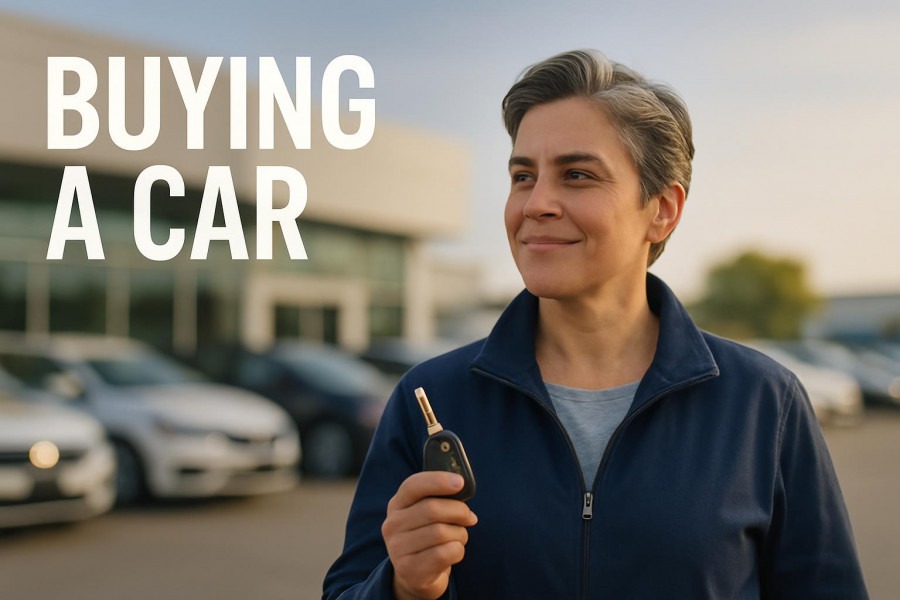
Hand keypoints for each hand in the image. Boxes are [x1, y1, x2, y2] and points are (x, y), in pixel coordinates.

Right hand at [382, 471, 477, 599]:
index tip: (460, 483)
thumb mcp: (425, 515)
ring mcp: (398, 549)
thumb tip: (460, 488)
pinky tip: (454, 553)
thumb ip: (438, 499)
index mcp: (396, 505)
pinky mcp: (409, 570)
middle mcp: (392, 525)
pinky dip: (458, 550)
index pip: (413, 485)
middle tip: (469, 518)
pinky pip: (445, 553)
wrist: (415, 577)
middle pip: (432, 509)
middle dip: (459, 511)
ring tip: (458, 538)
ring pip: (441, 532)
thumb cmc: (428, 538)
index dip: (438, 480)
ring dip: (460, 534)